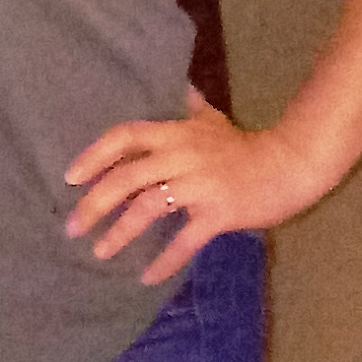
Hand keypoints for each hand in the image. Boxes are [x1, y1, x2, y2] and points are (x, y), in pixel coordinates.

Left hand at [64, 87, 325, 284]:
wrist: (291, 165)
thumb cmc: (246, 145)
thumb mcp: (211, 120)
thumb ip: (188, 106)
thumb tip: (179, 85)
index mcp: (173, 134)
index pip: (122, 138)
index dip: (94, 156)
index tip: (70, 178)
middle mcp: (180, 157)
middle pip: (125, 177)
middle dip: (94, 203)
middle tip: (72, 227)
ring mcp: (199, 185)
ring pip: (147, 208)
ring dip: (120, 232)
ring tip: (100, 253)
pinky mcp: (219, 213)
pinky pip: (185, 240)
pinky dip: (164, 260)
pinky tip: (146, 277)